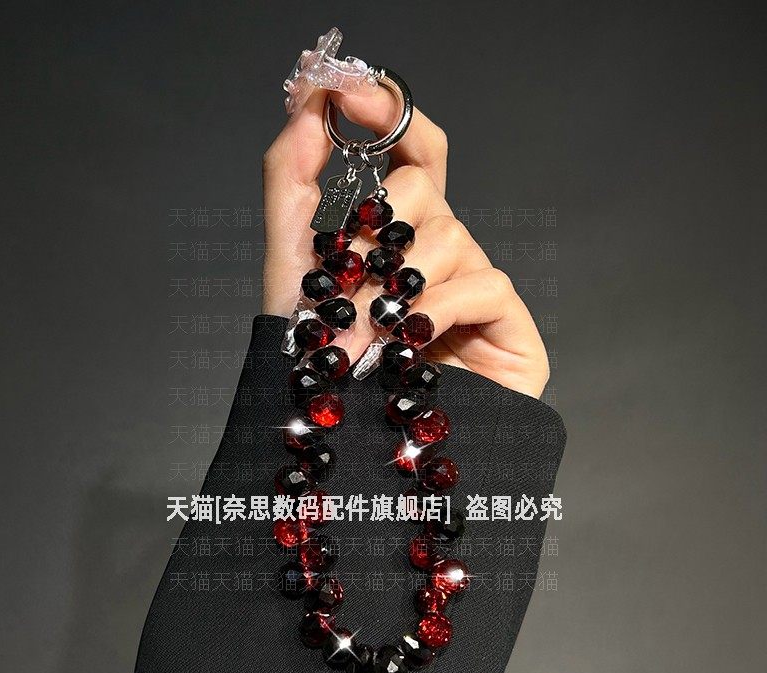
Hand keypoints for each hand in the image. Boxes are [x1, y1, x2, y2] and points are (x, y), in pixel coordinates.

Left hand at [262, 88, 549, 398]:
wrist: (357, 447)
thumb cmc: (326, 365)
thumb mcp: (294, 269)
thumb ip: (292, 185)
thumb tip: (309, 104)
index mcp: (399, 236)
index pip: (414, 153)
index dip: (391, 115)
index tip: (353, 95)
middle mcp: (441, 252)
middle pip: (425, 190)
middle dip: (375, 235)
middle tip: (344, 292)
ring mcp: (477, 285)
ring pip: (450, 238)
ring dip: (394, 289)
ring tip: (362, 341)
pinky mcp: (509, 324)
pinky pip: (483, 283)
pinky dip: (438, 307)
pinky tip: (413, 340)